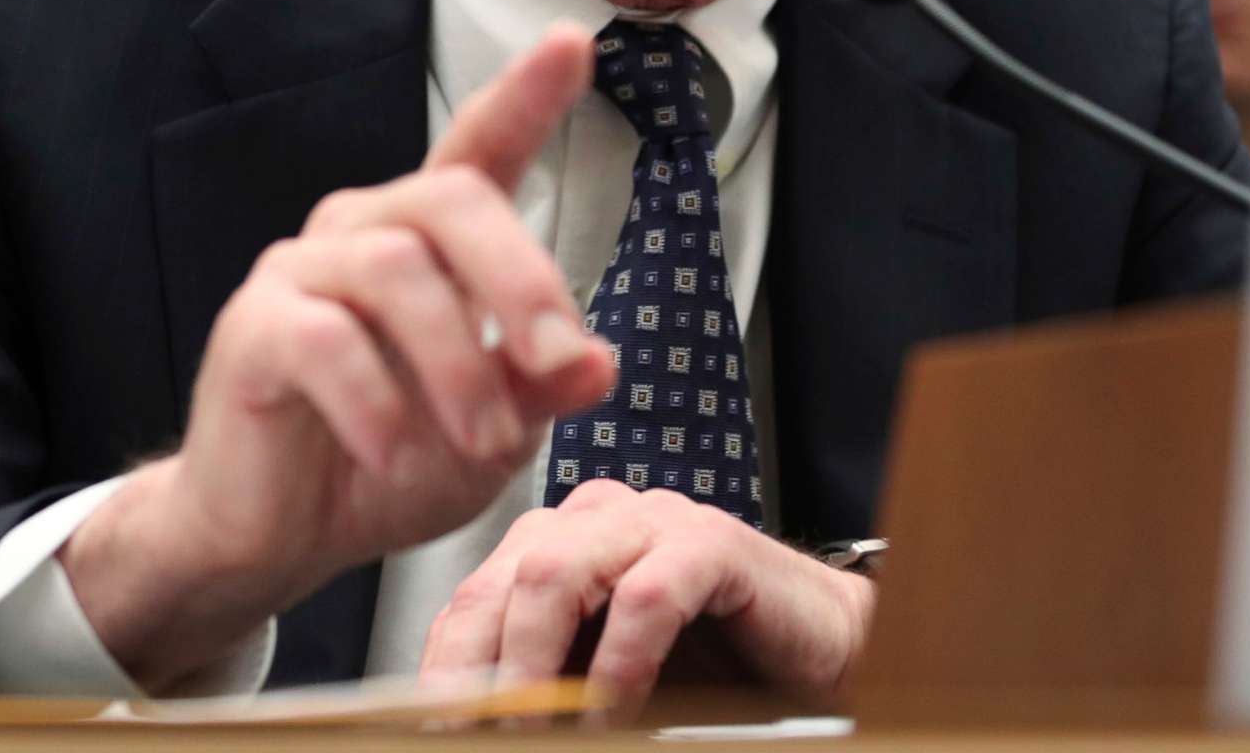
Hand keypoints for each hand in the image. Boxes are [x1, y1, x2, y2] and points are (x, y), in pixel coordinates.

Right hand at [61, 23, 616, 691]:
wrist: (283, 538)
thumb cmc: (394, 463)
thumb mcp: (494, 433)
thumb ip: (542, 388)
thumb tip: (598, 363)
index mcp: (430, 237)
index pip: (480, 144)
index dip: (525, 93)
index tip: (573, 43)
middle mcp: (364, 229)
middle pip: (451, 198)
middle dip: (520, 280)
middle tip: (557, 365)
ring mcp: (302, 272)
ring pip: (395, 270)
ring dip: (457, 364)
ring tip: (484, 443)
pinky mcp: (252, 329)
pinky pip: (322, 338)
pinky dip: (375, 402)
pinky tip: (395, 454)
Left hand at [419, 480, 875, 719]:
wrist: (819, 653)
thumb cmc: (713, 670)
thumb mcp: (604, 686)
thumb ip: (546, 694)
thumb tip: (474, 733)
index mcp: (560, 542)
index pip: (472, 598)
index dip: (444, 670)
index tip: (430, 731)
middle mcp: (598, 518)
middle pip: (502, 580)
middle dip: (477, 672)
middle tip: (476, 736)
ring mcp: (656, 521)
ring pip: (556, 573)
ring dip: (534, 667)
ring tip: (535, 730)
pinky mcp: (712, 543)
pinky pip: (645, 597)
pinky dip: (620, 666)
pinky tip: (616, 713)